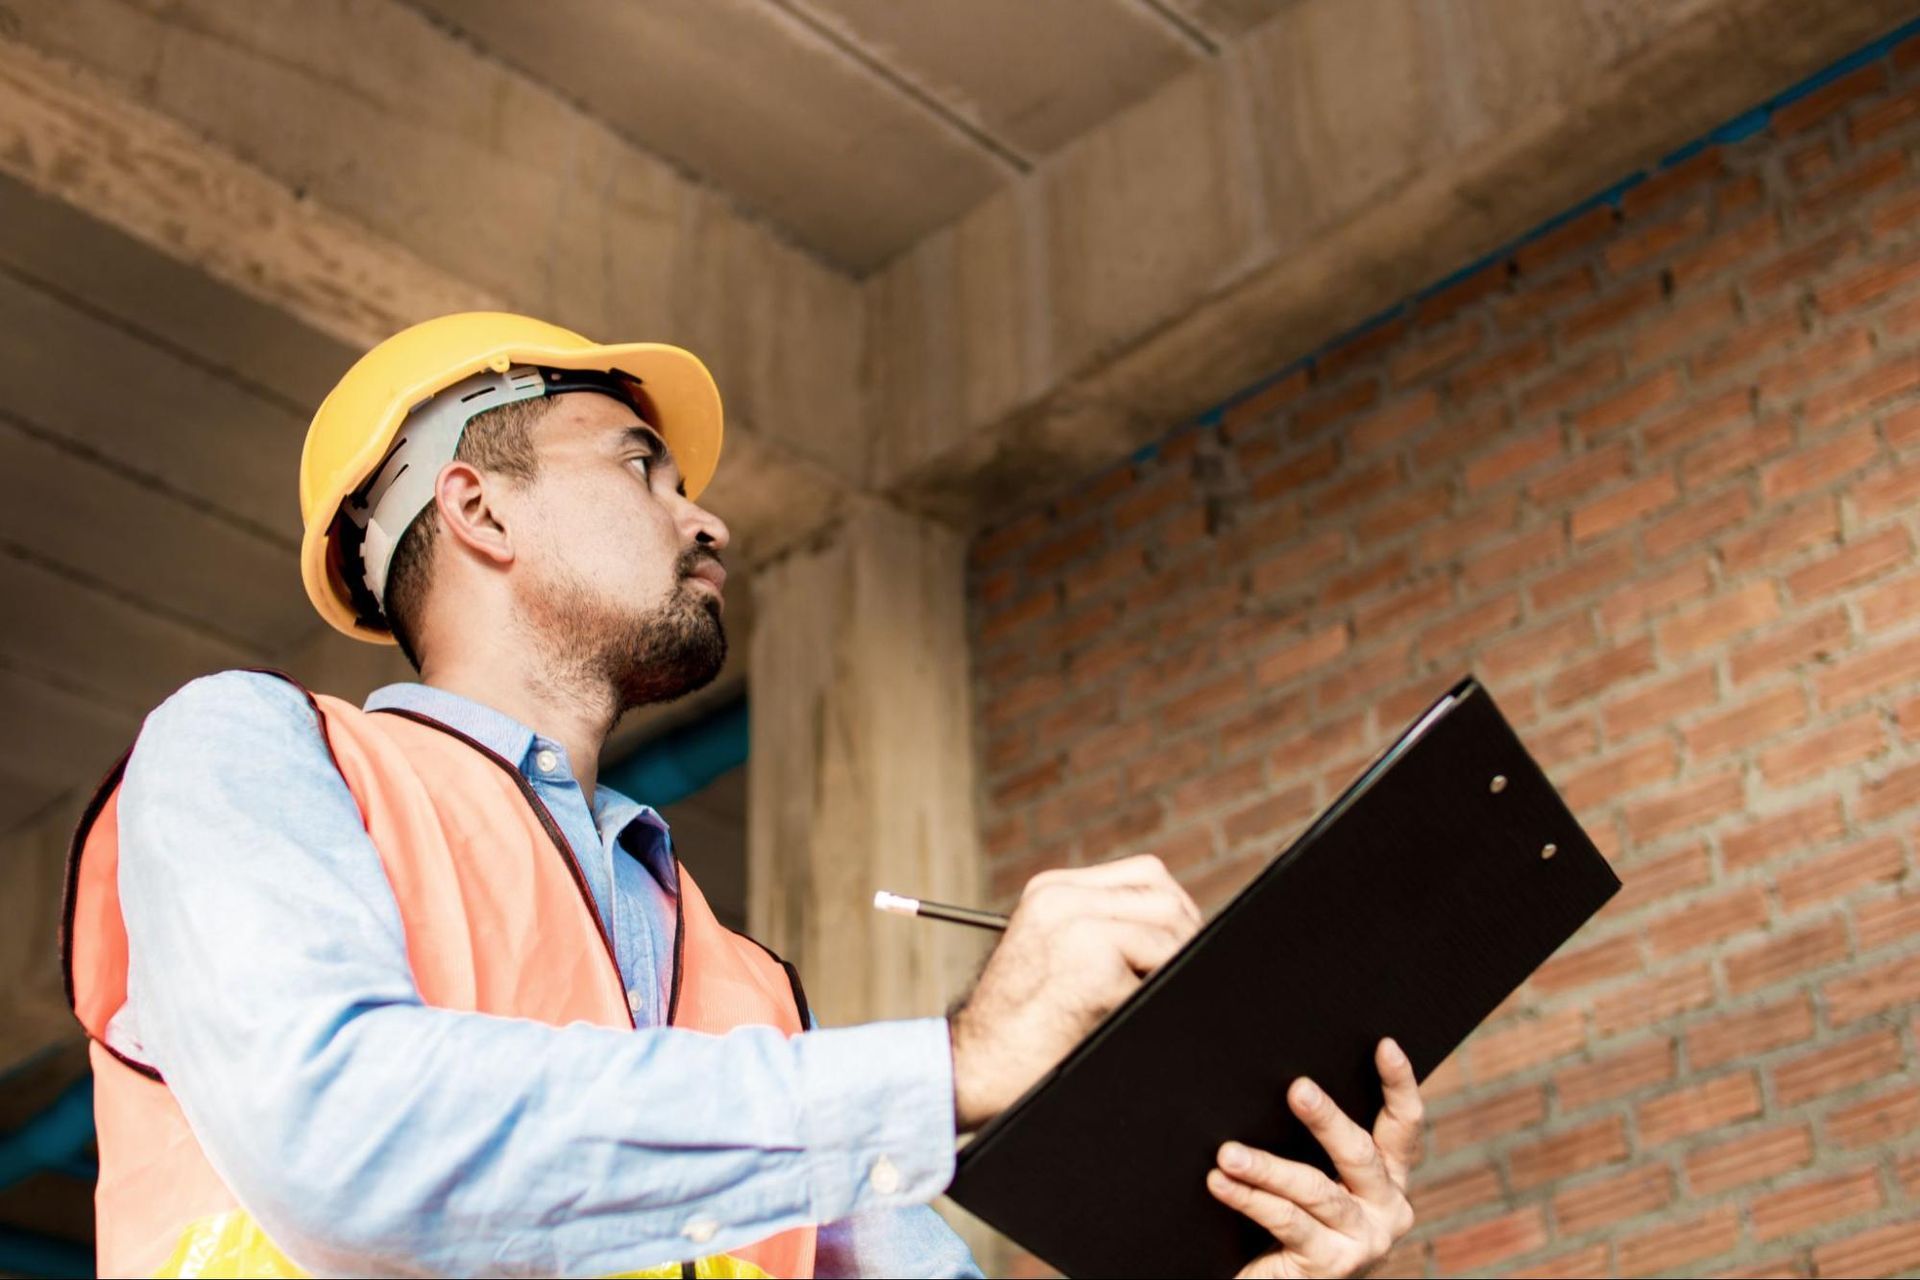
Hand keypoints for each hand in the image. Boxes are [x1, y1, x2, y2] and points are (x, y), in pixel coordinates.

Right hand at [948, 855, 1201, 1130]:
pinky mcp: (1092, 960)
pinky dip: (1152, 1000)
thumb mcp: (1052, 955)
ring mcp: (1075, 924)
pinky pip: (1160, 974)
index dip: (1174, 913)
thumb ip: (1102, 929)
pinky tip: (1119, 1019)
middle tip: (1181, 976)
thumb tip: (1181, 932)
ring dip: (1172, 969)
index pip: (1145, 876)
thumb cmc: (1018, 1026)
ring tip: (1142, 999)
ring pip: (1169, 931)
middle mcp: (1062, 897)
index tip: (1179, 948)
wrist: (974, 1065)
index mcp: (1052, 890)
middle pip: (1165, 897)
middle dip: (1185, 938)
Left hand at [1210, 1038, 1424, 1278]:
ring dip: (1267, 1167)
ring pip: (1315, 1190)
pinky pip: (1285, 1221)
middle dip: (1327, 1119)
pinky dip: (1249, 1198)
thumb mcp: (1317, 1178)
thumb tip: (1287, 1081)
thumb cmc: (1296, 1220)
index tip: (1385, 1045)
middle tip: (1298, 1089)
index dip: (1399, 1084)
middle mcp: (1388, 1209)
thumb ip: (1315, 1143)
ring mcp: (1363, 1241)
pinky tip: (1221, 1182)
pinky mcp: (1333, 1266)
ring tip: (1228, 1152)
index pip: (1404, 1126)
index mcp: (1389, 1178)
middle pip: (1360, 1154)